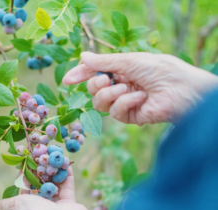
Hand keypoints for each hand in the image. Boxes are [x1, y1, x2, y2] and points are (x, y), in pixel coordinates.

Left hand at [0, 167, 98, 209]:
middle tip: (39, 160)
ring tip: (51, 159)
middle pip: (37, 193)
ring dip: (52, 174)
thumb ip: (5, 206)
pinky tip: (64, 164)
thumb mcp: (15, 209)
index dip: (22, 184)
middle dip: (38, 177)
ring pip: (52, 189)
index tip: (24, 170)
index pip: (19, 201)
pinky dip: (66, 177)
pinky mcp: (69, 207)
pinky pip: (66, 189)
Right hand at [63, 52, 217, 125]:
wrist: (179, 89)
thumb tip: (83, 56)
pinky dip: (125, 103)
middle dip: (95, 84)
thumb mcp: (128, 61)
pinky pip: (114, 112)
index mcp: (120, 70)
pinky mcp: (128, 116)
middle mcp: (119, 86)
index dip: (80, 75)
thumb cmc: (159, 70)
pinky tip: (139, 98)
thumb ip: (104, 62)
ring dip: (109, 94)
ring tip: (126, 88)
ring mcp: (123, 102)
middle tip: (107, 79)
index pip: (94, 73)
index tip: (67, 79)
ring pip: (99, 102)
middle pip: (92, 89)